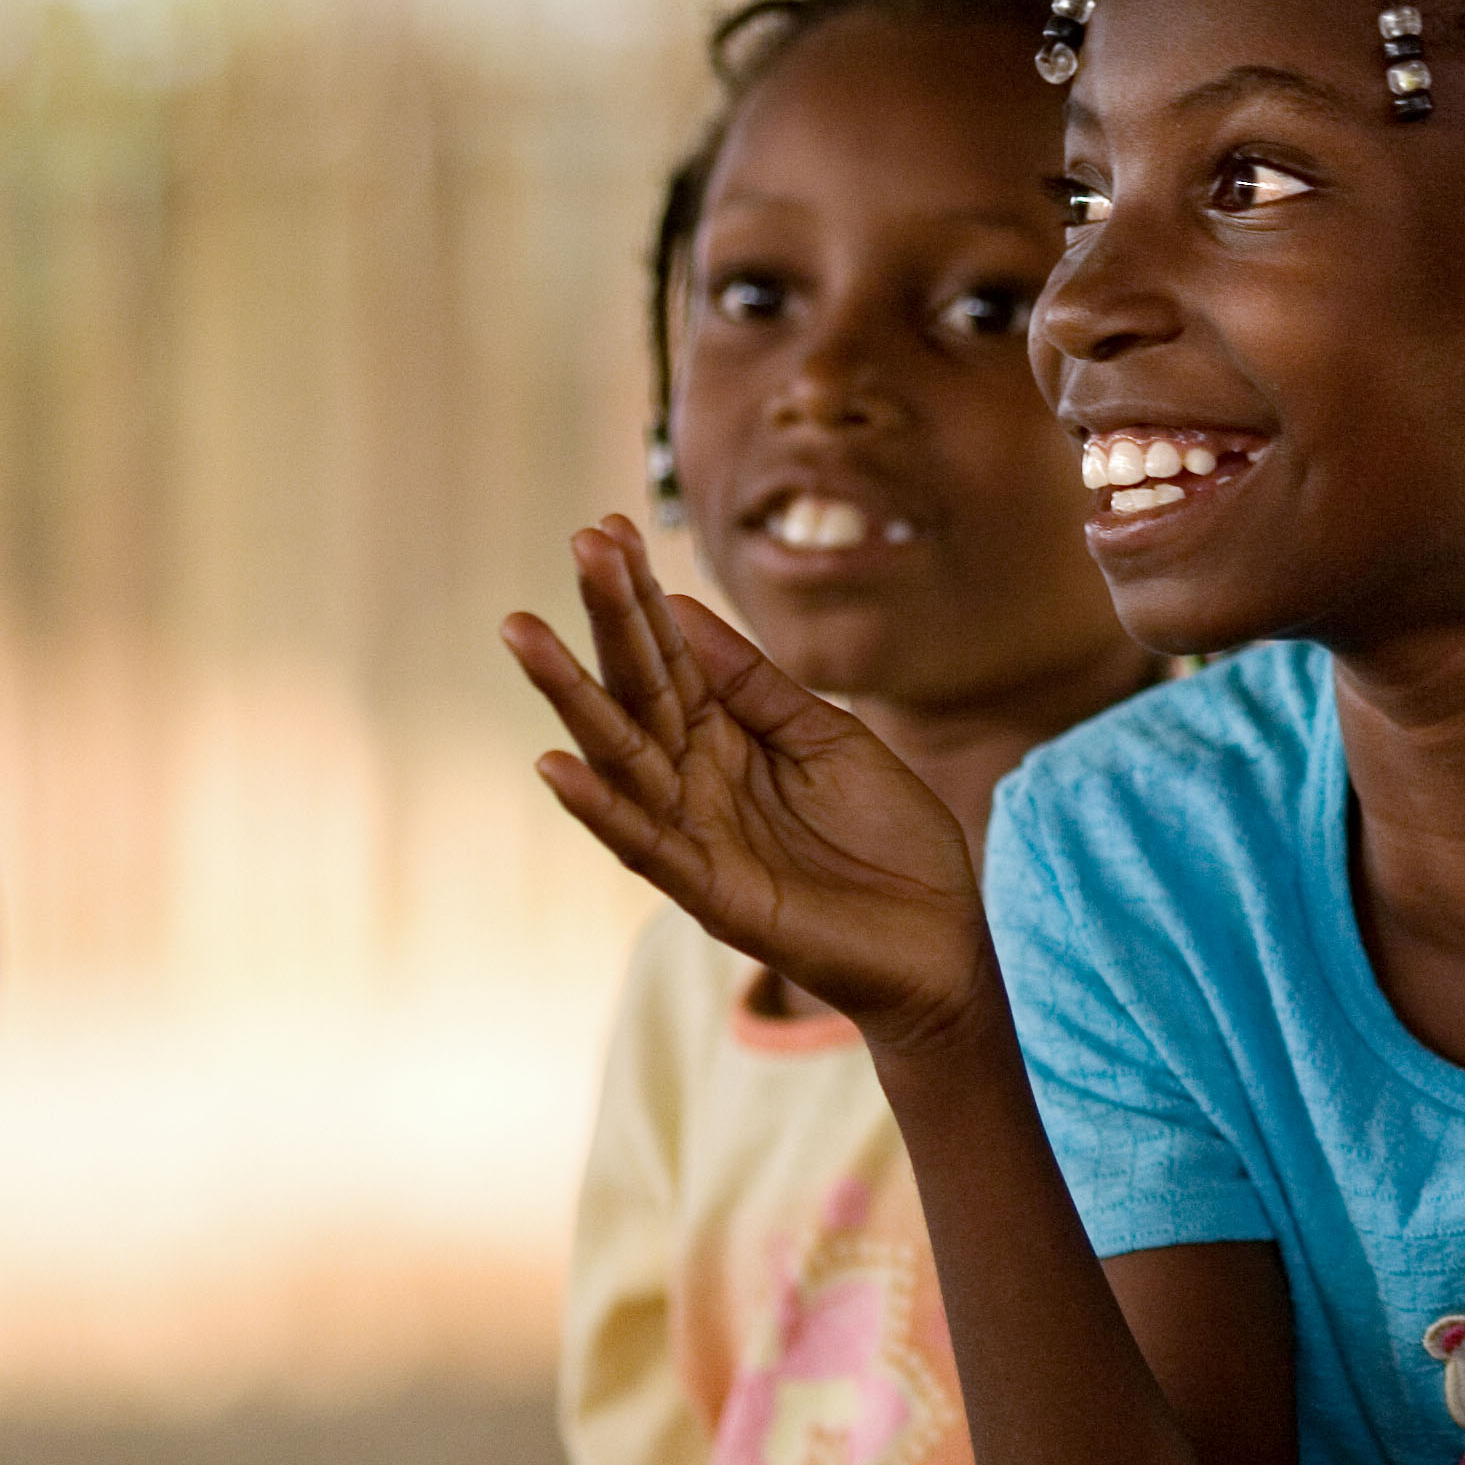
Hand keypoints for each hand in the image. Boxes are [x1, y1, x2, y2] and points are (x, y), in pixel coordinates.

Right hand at [504, 517, 993, 1051]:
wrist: (939, 937)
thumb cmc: (889, 837)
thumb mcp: (830, 735)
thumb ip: (756, 684)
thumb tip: (682, 609)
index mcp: (727, 735)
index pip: (669, 654)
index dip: (641, 595)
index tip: (605, 528)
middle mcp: (696, 778)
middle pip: (638, 689)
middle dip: (607, 619)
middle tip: (575, 545)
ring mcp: (697, 833)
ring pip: (621, 757)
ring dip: (571, 698)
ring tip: (524, 633)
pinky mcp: (712, 890)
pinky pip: (646, 845)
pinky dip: (600, 808)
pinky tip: (556, 764)